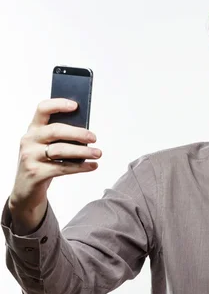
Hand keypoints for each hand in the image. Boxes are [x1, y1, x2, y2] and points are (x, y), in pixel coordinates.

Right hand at [8, 98, 101, 229]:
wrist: (26, 189)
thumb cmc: (42, 163)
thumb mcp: (46, 146)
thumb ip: (60, 137)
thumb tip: (86, 133)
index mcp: (33, 129)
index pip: (43, 109)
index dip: (58, 104)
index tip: (76, 106)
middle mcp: (29, 140)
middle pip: (55, 131)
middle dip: (77, 133)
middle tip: (94, 137)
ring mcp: (30, 157)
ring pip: (60, 150)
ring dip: (82, 151)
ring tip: (98, 153)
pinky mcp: (36, 173)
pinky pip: (62, 168)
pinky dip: (80, 167)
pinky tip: (92, 166)